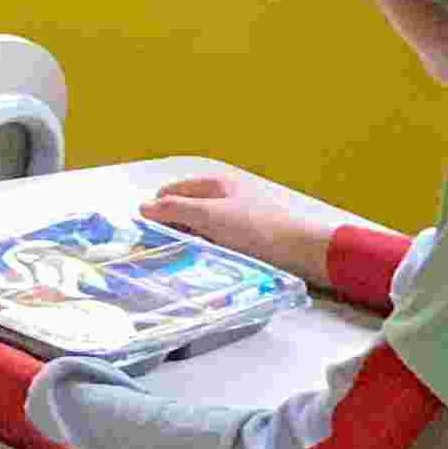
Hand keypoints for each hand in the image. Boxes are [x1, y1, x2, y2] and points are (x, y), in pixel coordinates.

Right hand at [140, 172, 338, 279]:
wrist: (306, 251)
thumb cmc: (257, 229)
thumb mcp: (210, 217)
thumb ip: (174, 210)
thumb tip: (141, 207)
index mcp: (216, 184)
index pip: (171, 191)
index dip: (156, 210)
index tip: (148, 236)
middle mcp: (226, 197)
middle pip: (186, 209)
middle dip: (173, 227)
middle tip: (165, 251)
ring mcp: (240, 217)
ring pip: (202, 228)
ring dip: (192, 241)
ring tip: (187, 260)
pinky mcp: (251, 237)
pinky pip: (219, 241)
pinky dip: (210, 250)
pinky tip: (210, 263)